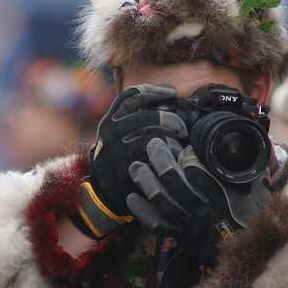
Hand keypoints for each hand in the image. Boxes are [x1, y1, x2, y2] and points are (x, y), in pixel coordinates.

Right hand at [88, 85, 187, 219]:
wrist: (105, 198)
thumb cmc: (120, 165)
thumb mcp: (120, 140)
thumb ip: (135, 123)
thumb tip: (165, 102)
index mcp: (109, 121)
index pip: (130, 95)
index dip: (153, 90)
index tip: (171, 92)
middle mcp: (109, 129)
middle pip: (143, 107)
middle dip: (167, 113)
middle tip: (182, 126)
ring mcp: (116, 145)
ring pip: (150, 124)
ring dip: (171, 128)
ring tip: (182, 138)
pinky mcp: (126, 161)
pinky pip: (153, 145)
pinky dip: (168, 147)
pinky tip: (176, 154)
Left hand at [126, 137, 269, 264]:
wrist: (251, 250)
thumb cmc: (253, 215)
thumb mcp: (256, 186)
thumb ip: (244, 168)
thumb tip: (240, 148)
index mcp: (222, 192)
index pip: (196, 167)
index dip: (184, 152)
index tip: (179, 142)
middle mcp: (204, 207)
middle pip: (175, 180)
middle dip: (160, 159)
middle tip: (153, 145)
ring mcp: (190, 223)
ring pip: (163, 201)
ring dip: (146, 182)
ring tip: (136, 167)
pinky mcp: (182, 236)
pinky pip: (158, 225)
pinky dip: (143, 213)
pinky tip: (132, 199)